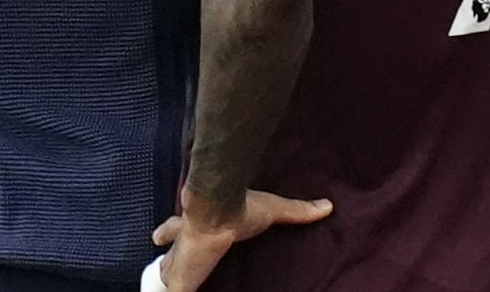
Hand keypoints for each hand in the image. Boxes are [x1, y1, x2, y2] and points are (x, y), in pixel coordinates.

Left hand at [151, 186, 331, 291]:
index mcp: (198, 225)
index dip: (171, 232)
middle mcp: (184, 242)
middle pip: (170, 254)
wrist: (215, 209)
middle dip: (167, 259)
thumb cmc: (241, 208)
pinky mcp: (178, 279)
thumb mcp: (274, 210)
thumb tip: (328, 205)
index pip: (179, 229)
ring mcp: (180, 263)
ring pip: (167, 275)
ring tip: (167, 288)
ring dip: (168, 282)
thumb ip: (297, 211)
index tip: (161, 235)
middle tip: (164, 268)